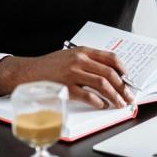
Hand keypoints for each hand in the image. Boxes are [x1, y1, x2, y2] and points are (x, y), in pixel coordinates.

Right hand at [0, 47, 134, 108]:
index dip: (123, 69)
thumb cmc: (49, 66)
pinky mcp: (66, 87)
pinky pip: (88, 95)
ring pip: (102, 84)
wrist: (27, 72)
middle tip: (129, 96)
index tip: (128, 78)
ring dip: (115, 96)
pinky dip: (99, 101)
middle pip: (110, 73)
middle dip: (123, 87)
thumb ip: (87, 61)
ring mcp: (73, 73)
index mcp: (82, 51)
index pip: (110, 57)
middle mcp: (79, 60)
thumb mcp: (69, 56)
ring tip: (120, 104)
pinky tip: (102, 105)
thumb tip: (108, 74)